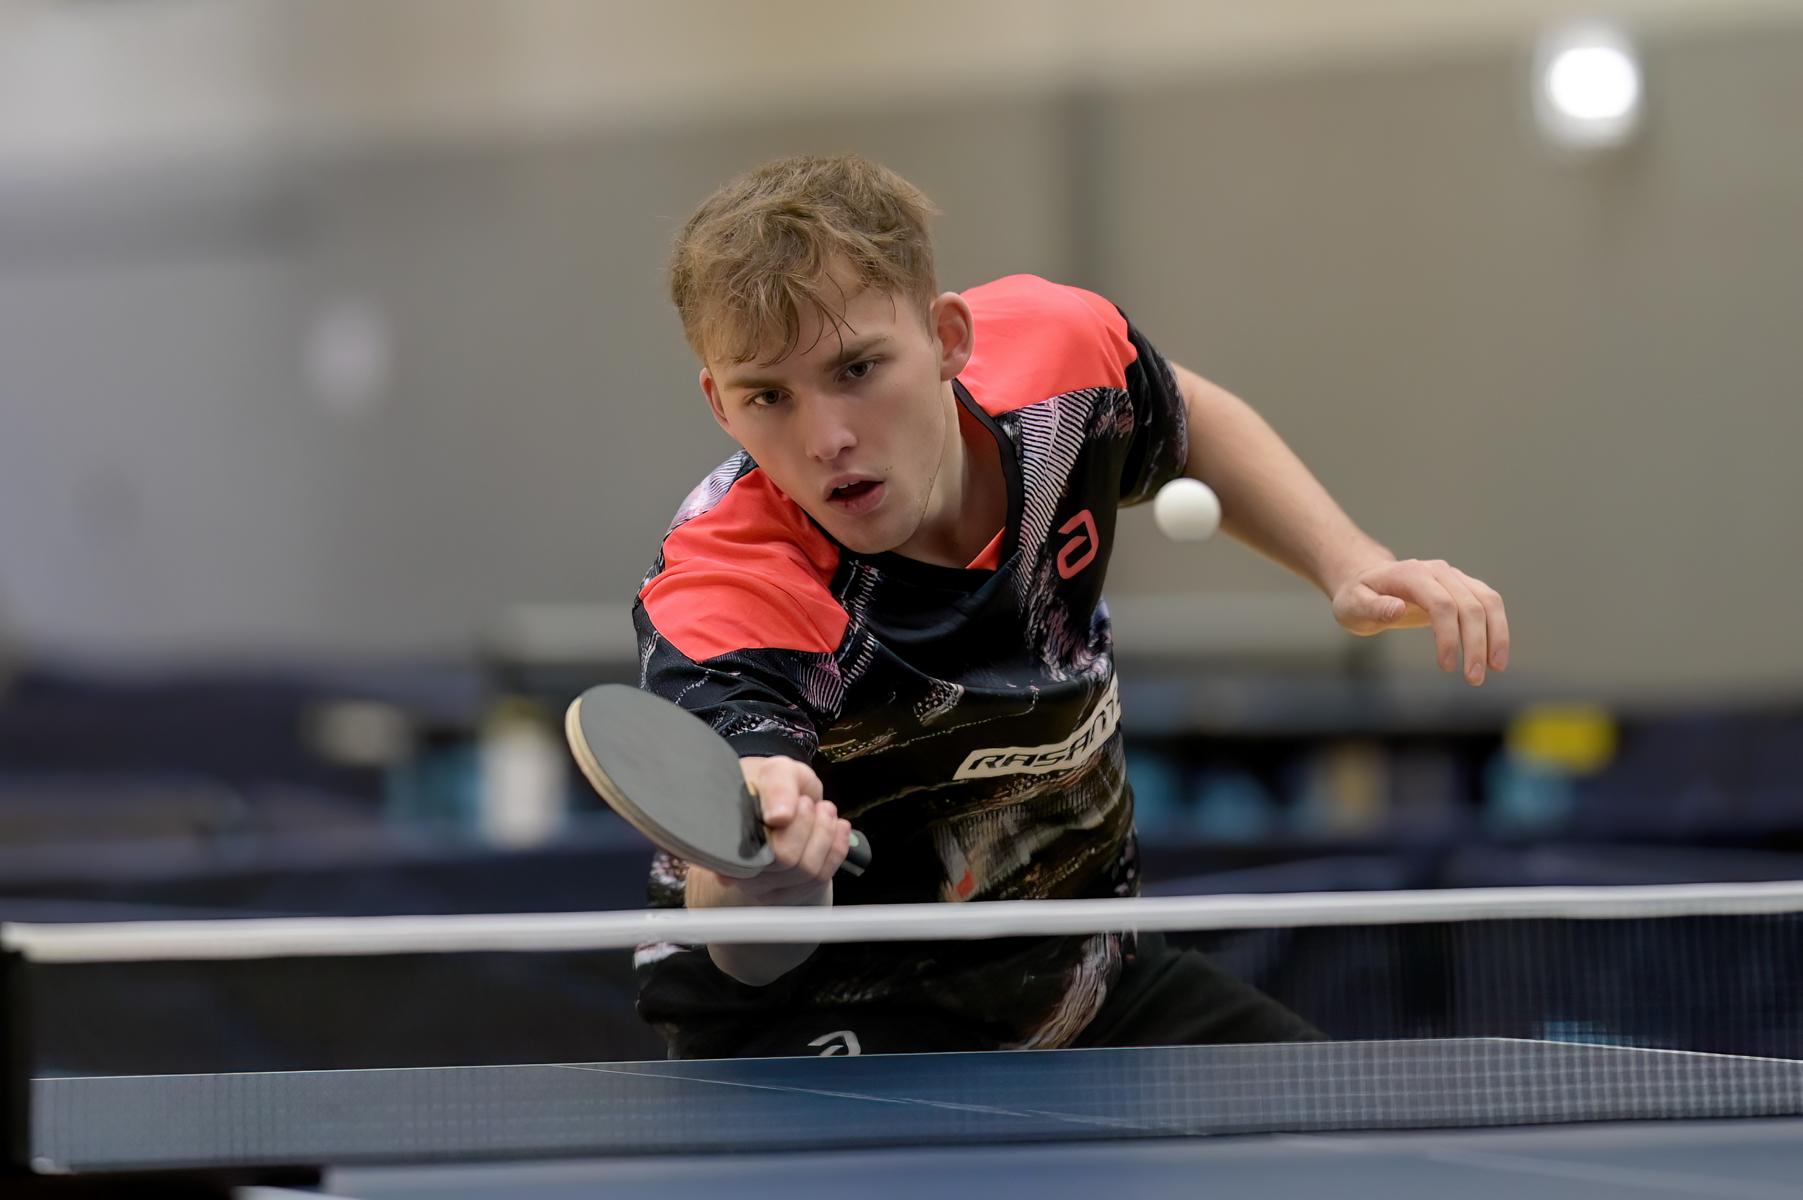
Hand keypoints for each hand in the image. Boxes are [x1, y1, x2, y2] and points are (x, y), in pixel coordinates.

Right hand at [686, 756, 851, 907]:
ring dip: (824, 833)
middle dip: (809, 824)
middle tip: (808, 803)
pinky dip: (836, 848)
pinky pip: (822, 878)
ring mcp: (763, 887)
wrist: (781, 806)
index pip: (756, 845)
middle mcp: (738, 871)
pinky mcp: (787, 894)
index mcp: (725, 838)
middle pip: (785, 859)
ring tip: (822, 810)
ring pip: (807, 871)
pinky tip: (833, 828)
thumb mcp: (776, 771)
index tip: (799, 801)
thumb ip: (778, 785)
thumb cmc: (772, 788)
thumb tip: (779, 816)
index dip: (788, 824)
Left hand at [1331, 559, 1510, 685]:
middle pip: (1470, 605)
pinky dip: (1497, 629)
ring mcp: (1454, 578)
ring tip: (1495, 669)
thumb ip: (1373, 607)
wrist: (1368, 582)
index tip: (1447, 667)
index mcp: (1412, 574)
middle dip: (1476, 644)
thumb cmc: (1357, 597)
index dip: (1449, 636)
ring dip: (1496, 636)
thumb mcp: (1352, 605)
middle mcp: (1438, 571)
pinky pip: (1489, 604)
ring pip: (1488, 602)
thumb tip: (1398, 608)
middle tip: (1474, 679)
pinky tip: (1495, 656)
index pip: (1442, 604)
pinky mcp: (1464, 588)